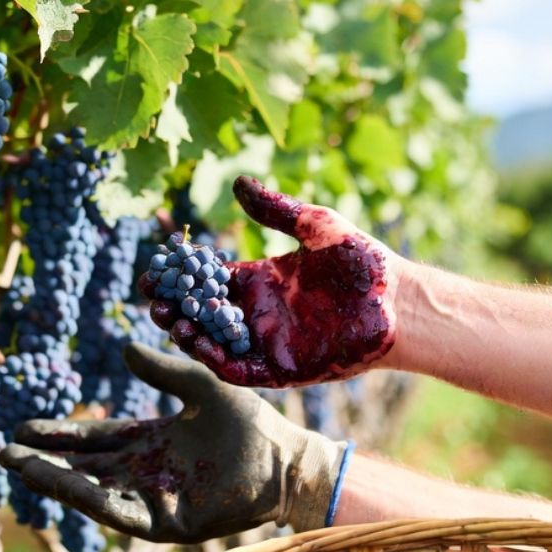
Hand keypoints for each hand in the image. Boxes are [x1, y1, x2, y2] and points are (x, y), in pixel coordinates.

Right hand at [0, 344, 348, 541]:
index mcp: (149, 441)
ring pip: (93, 491)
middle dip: (44, 460)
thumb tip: (123, 347)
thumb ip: (164, 370)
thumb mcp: (200, 385)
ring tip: (21, 466)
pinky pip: (122, 512)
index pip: (93, 438)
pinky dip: (92, 500)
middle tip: (3, 451)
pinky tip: (66, 485)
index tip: (23, 425)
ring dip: (57, 481)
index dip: (59, 432)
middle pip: (83, 467)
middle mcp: (145, 472)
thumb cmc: (250, 422)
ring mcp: (154, 500)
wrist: (285, 460)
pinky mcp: (167, 524)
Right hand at [140, 176, 401, 387]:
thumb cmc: (366, 264)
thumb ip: (275, 210)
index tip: (156, 270)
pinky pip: (241, 370)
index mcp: (263, 281)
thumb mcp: (316, 226)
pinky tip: (199, 345)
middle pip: (205, 314)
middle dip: (176, 308)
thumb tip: (239, 182)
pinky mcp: (283, 369)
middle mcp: (260, 314)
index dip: (183, 277)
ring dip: (189, 335)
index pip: (211, 281)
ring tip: (168, 321)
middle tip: (152, 300)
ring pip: (217, 344)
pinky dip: (217, 360)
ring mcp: (270, 343)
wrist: (399, 302)